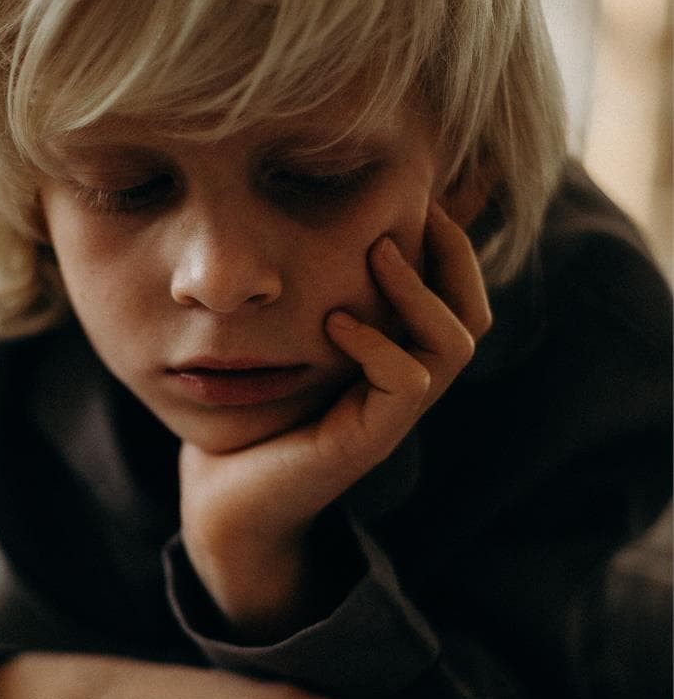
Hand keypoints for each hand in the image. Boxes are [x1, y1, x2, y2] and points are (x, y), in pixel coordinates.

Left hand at [180, 202, 491, 634]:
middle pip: (474, 314)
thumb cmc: (250, 416)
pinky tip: (334, 323)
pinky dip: (378, 344)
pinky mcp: (368, 441)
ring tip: (376, 252)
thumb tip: (304, 223)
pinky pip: (406, 381)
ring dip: (418, 291)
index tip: (415, 197)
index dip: (450, 246)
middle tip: (414, 212)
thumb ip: (309, 297)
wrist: (223, 501)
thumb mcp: (285, 344)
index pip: (459, 296)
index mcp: (397, 360)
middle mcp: (407, 388)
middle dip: (453, 257)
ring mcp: (392, 417)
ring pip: (454, 344)